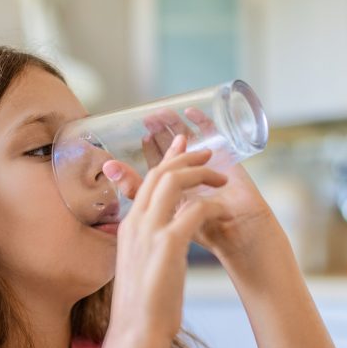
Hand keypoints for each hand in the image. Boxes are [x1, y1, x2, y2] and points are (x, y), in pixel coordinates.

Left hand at [103, 107, 276, 262]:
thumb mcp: (163, 208)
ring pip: (190, 139)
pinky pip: (215, 135)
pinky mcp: (227, 159)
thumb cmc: (205, 232)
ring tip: (162, 113)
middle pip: (173, 148)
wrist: (239, 237)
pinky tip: (190, 111)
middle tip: (148, 118)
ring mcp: (209, 166)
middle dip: (160, 133)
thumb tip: (107, 166)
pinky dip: (203, 121)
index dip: (150, 150)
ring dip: (175, 125)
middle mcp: (191, 177)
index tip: (139, 135)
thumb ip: (137, 189)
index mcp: (175, 191)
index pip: (159, 165)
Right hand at [109, 134, 231, 342]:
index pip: (147, 182)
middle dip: (186, 158)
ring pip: (174, 182)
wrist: (136, 332)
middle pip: (160, 174)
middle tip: (207, 152)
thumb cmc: (142, 308)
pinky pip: (194, 210)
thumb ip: (147, 250)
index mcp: (129, 228)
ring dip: (200, 174)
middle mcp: (136, 224)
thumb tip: (159, 245)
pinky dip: (212, 204)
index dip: (167, 161)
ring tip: (221, 176)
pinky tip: (225, 208)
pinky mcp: (168, 245)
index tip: (183, 148)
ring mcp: (150, 233)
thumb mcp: (139, 268)